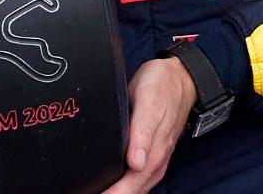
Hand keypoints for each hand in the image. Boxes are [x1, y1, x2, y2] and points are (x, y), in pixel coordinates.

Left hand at [101, 56, 197, 193]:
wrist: (180, 79)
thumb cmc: (161, 88)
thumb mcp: (149, 104)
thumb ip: (142, 135)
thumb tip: (136, 165)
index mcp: (152, 155)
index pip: (127, 189)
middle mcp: (154, 164)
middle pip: (129, 193)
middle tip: (82, 193)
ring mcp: (154, 162)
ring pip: (133, 189)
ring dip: (115, 192)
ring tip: (92, 190)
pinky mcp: (152, 156)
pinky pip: (137, 180)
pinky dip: (122, 186)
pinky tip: (108, 183)